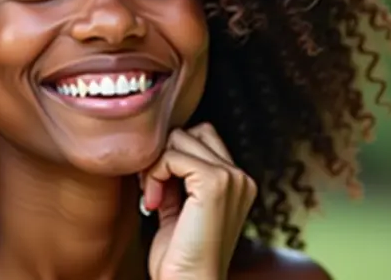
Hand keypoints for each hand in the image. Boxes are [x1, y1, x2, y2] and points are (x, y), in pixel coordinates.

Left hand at [141, 123, 256, 279]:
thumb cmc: (180, 257)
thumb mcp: (177, 208)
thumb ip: (174, 178)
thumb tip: (157, 150)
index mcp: (237, 183)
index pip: (201, 138)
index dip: (171, 155)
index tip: (155, 186)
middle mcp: (240, 177)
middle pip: (190, 133)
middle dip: (163, 155)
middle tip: (150, 188)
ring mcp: (232, 178)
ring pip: (180, 139)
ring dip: (155, 165)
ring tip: (152, 197)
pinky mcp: (215, 182)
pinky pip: (172, 156)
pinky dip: (154, 174)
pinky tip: (152, 203)